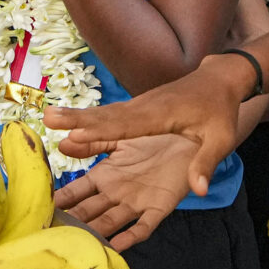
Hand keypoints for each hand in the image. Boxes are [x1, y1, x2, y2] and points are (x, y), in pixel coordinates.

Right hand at [49, 50, 256, 196]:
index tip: (74, 134)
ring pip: (104, 115)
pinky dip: (90, 121)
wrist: (219, 79)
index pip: (125, 125)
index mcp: (161, 115)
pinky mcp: (138, 109)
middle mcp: (143, 109)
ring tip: (48, 118)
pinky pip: (111, 117)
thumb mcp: (221, 138)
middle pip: (106, 117)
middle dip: (77, 119)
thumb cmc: (221, 110)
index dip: (98, 130)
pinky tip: (73, 128)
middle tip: (47, 118)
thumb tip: (199, 190)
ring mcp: (139, 107)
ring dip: (77, 118)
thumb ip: (206, 163)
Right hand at [54, 135, 195, 249]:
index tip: (39, 211)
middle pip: (89, 212)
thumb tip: (61, 143)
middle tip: (50, 236)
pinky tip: (116, 246)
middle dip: (72, 224)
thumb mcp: (121, 134)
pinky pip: (144, 226)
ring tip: (76, 246)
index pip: (76, 192)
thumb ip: (94, 140)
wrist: (191, 130)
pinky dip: (130, 237)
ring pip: (111, 222)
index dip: (61, 202)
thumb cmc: (157, 130)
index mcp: (105, 175)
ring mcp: (137, 201)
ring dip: (95, 234)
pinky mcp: (160, 206)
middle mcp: (117, 192)